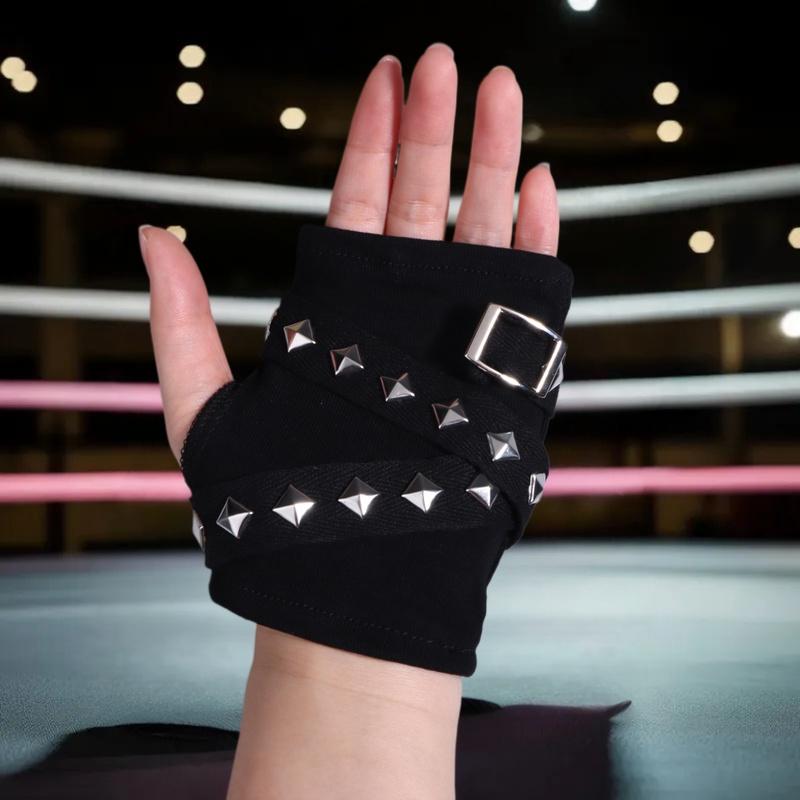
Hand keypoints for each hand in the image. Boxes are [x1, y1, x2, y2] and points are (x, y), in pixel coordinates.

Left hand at [138, 42, 559, 465]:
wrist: (348, 575)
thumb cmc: (273, 505)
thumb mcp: (203, 410)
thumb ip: (180, 323)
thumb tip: (152, 236)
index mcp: (338, 304)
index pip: (359, 199)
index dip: (373, 134)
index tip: (387, 73)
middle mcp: (399, 309)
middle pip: (424, 198)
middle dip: (437, 126)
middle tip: (450, 59)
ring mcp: (453, 334)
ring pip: (479, 229)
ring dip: (493, 160)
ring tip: (504, 91)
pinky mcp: (500, 370)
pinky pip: (524, 292)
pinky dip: (533, 238)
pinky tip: (540, 184)